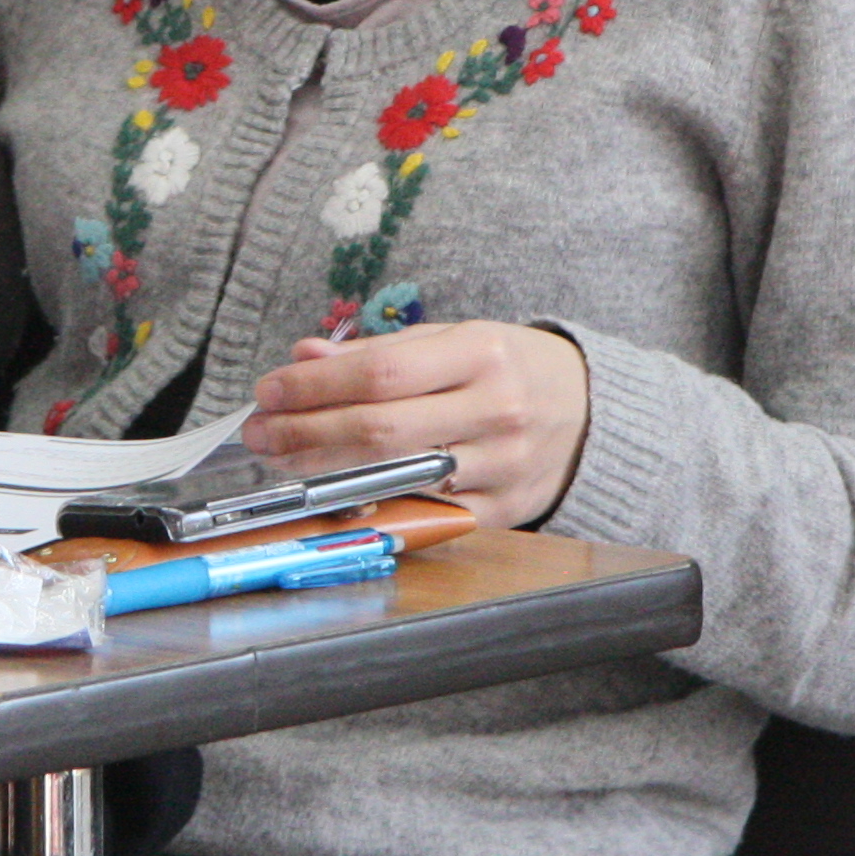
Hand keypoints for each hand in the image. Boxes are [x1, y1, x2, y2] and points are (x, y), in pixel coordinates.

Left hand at [243, 321, 591, 530]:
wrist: (593, 412)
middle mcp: (496, 408)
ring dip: (327, 472)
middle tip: (262, 432)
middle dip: (305, 432)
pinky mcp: (506, 509)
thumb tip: (306, 357)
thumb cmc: (510, 369)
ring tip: (286, 461)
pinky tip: (339, 496)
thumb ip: (379, 351)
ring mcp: (503, 464)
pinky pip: (427, 515)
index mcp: (482, 353)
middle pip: (380, 430)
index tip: (270, 390)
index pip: (379, 373)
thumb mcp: (454, 340)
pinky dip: (376, 507)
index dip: (314, 385)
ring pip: (398, 478)